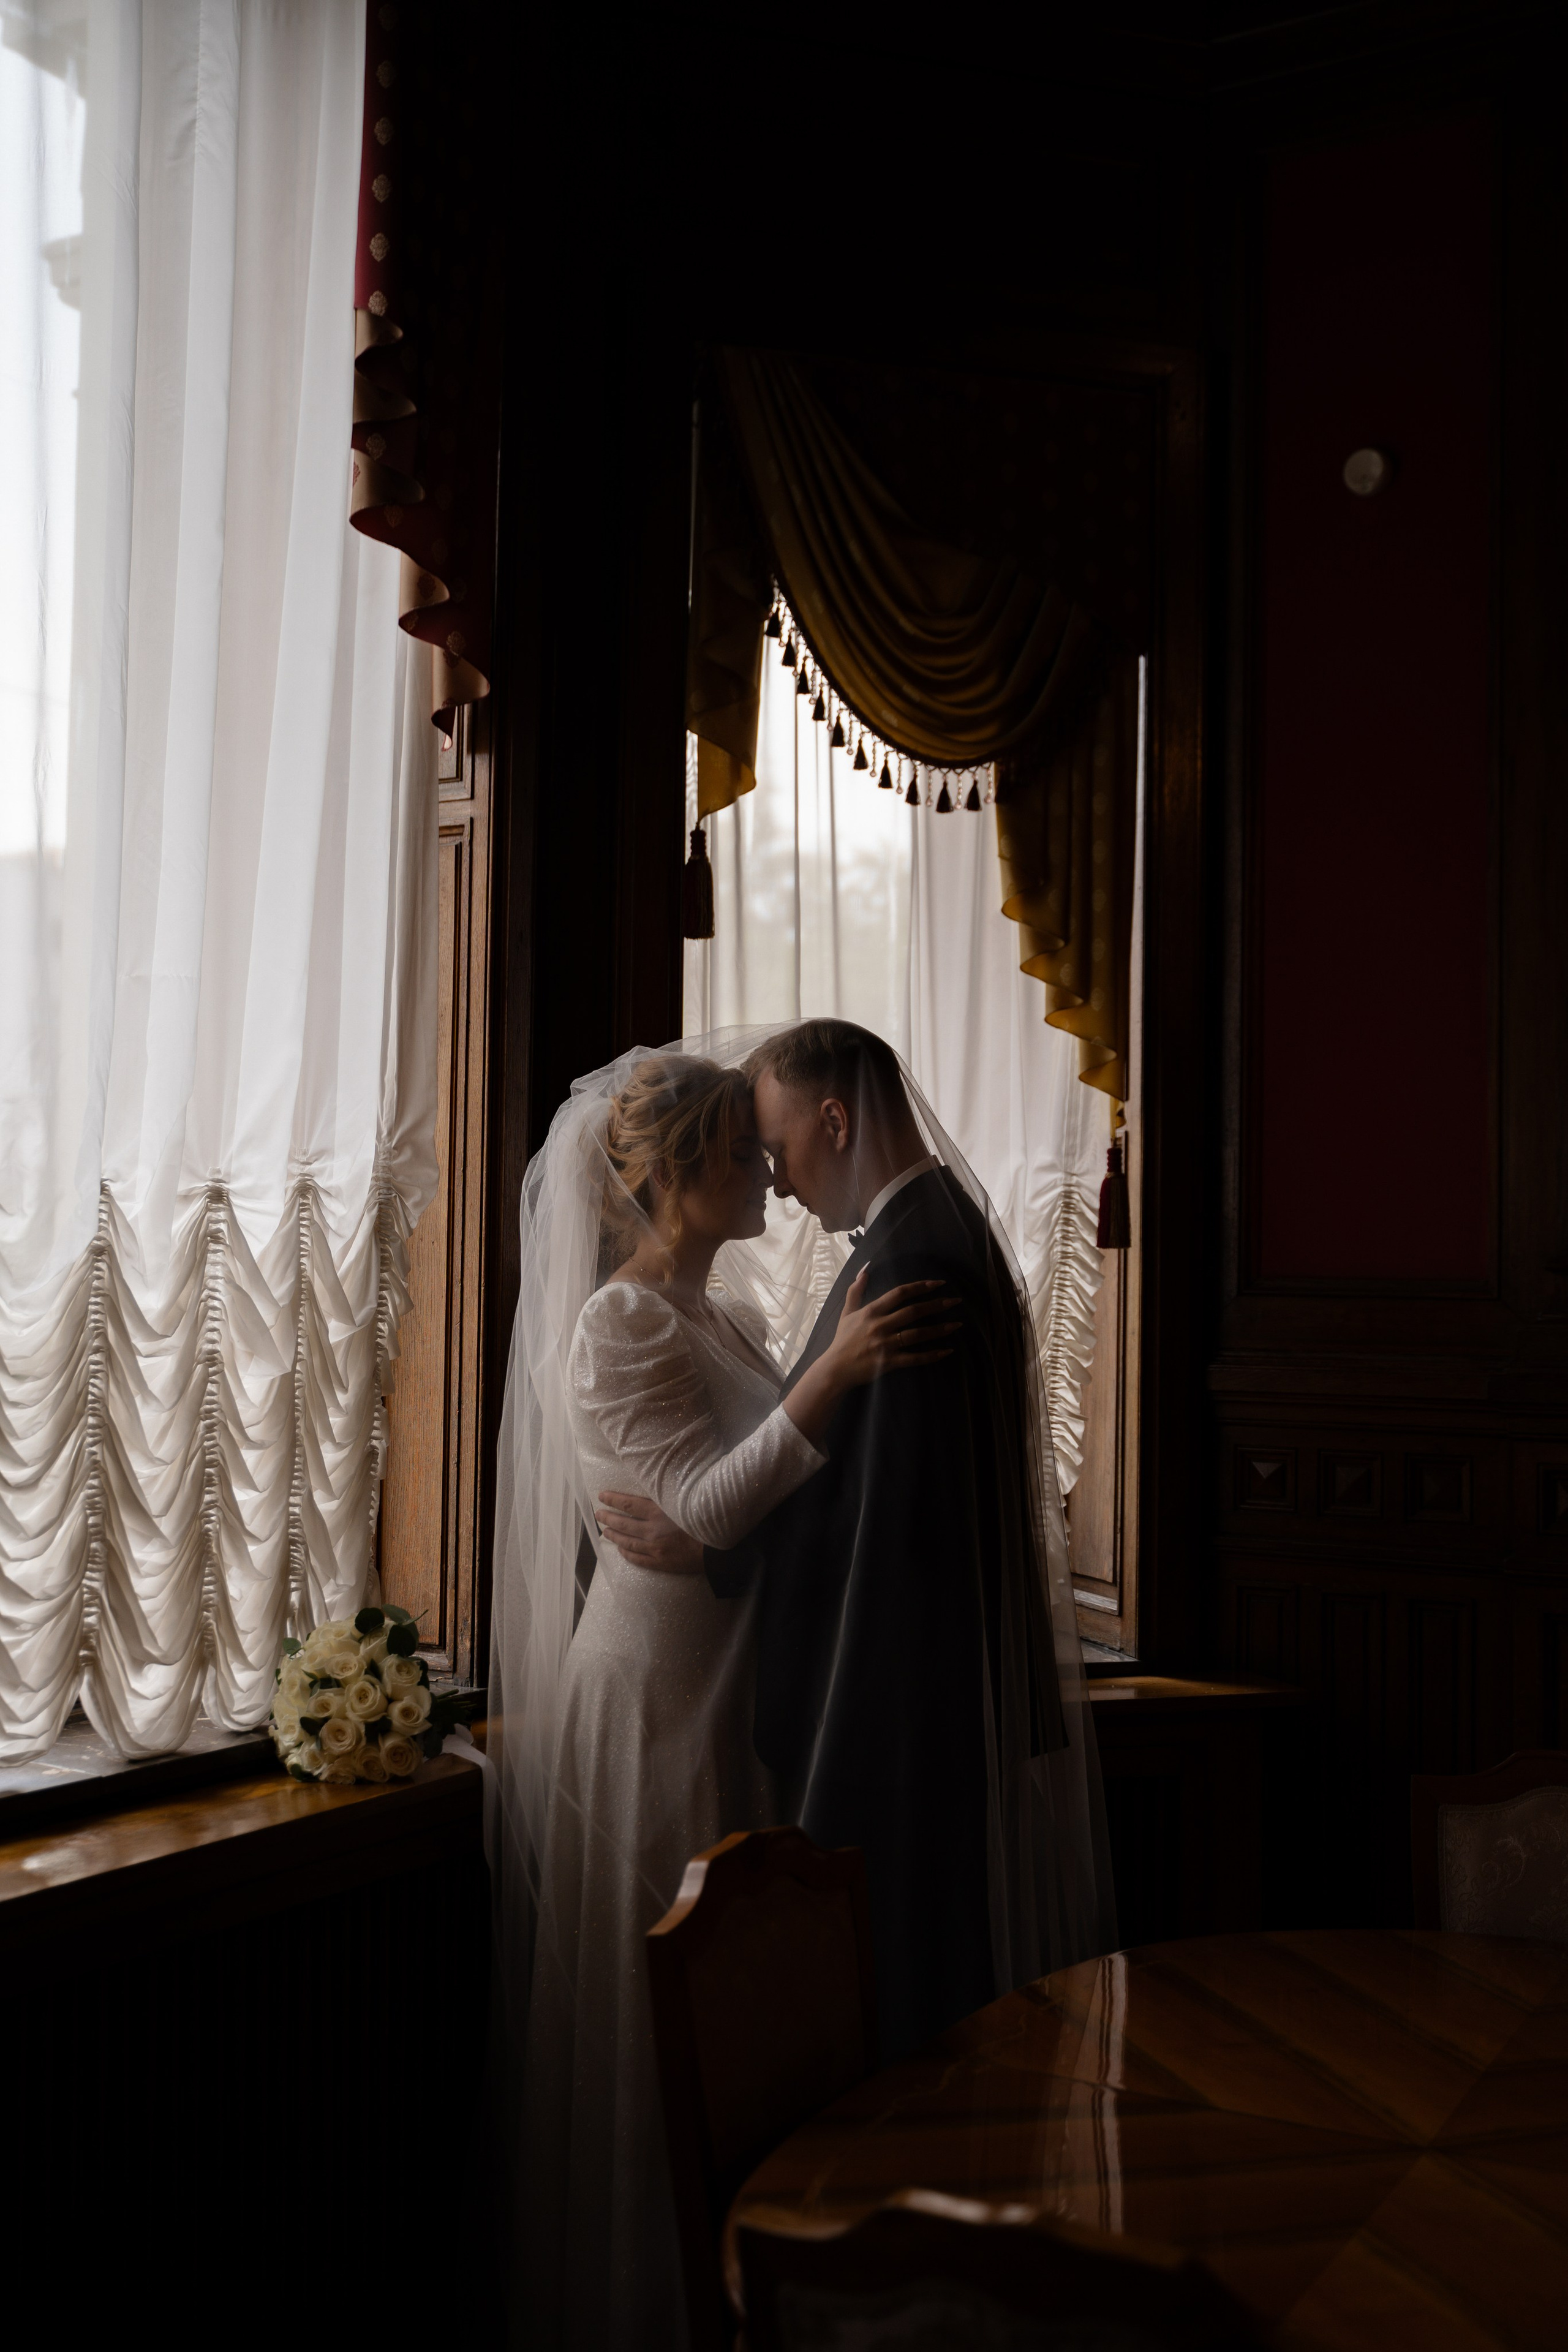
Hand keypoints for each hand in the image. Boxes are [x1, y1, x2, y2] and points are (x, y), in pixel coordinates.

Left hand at [596, 1491, 703, 1573]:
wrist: (717, 1548)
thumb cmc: (702, 1519)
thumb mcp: (683, 1502)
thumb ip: (665, 1497)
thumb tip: (651, 1488)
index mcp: (658, 1512)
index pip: (628, 1504)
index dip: (613, 1499)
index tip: (601, 1496)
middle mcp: (652, 1531)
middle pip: (623, 1523)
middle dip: (608, 1517)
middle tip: (598, 1514)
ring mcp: (654, 1549)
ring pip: (627, 1542)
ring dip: (614, 1535)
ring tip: (605, 1531)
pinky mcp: (660, 1563)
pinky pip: (638, 1559)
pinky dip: (627, 1554)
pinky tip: (620, 1551)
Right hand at [822, 1269, 960, 1387]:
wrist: (835, 1369)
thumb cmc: (843, 1340)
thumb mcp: (847, 1312)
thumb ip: (856, 1290)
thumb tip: (865, 1269)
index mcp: (871, 1311)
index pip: (899, 1294)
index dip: (920, 1286)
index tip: (938, 1283)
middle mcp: (880, 1325)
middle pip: (913, 1312)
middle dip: (936, 1305)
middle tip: (956, 1301)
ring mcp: (885, 1345)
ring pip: (917, 1334)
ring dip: (939, 1329)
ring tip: (957, 1324)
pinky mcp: (888, 1362)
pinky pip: (914, 1358)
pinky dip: (932, 1355)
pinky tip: (947, 1351)